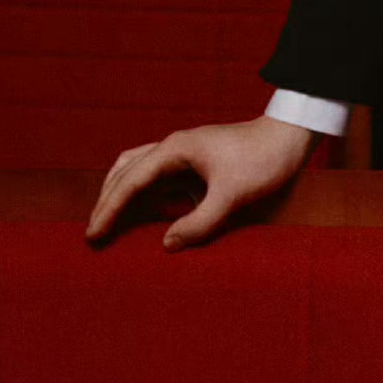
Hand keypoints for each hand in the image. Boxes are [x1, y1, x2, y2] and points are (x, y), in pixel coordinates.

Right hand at [84, 115, 318, 251]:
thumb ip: (200, 222)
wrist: (290, 137)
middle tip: (93, 233)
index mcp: (175, 150)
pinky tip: (146, 218)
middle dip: (107, 202)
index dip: (109, 209)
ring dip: (123, 196)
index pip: (130, 182)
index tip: (93, 234)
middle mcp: (173, 149)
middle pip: (126, 173)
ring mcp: (184, 155)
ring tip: (110, 225)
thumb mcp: (233, 195)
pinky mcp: (196, 165)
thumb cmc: (263, 160)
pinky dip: (147, 198)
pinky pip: (161, 182)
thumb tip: (166, 244)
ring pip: (139, 173)